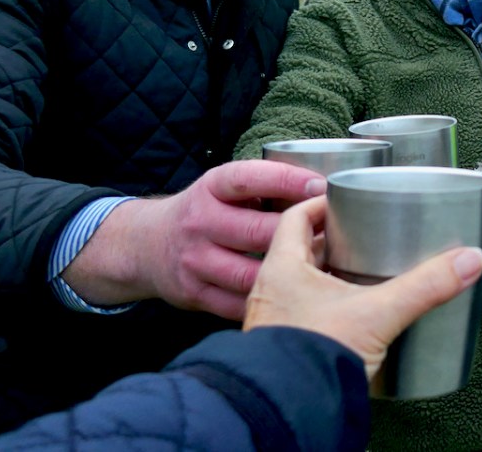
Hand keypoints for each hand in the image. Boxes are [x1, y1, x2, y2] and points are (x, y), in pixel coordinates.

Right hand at [63, 160, 326, 318]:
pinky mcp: (194, 293)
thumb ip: (263, 186)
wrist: (146, 244)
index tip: (320, 186)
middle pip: (256, 231)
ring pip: (250, 273)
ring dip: (288, 273)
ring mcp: (195, 261)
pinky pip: (238, 303)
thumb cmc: (206, 211)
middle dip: (298, 234)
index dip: (286, 181)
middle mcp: (200, 222)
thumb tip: (322, 188)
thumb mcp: (224, 187)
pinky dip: (268, 300)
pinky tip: (295, 296)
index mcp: (211, 187)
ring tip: (322, 268)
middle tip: (334, 234)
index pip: (248, 178)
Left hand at [244, 196, 481, 376]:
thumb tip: (468, 260)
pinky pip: (305, 316)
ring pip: (303, 286)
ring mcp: (275, 322)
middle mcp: (271, 293)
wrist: (292, 411)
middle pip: (301, 251)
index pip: (296, 217)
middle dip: (334, 242)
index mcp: (282, 270)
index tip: (345, 201)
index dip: (321, 204)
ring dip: (329, 277)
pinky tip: (354, 318)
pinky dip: (327, 310)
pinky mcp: (286, 348)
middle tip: (363, 235)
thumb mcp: (379, 313)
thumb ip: (425, 286)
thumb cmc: (314, 356)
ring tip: (363, 275)